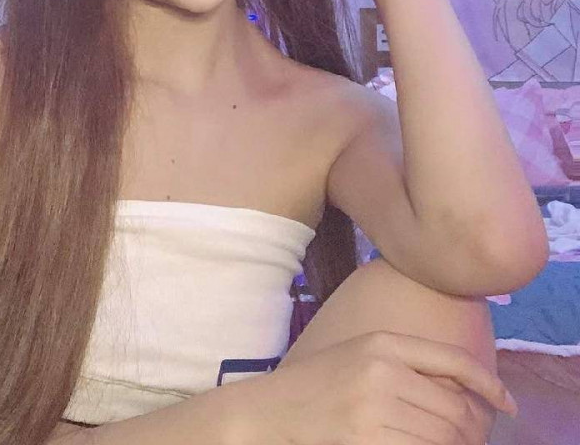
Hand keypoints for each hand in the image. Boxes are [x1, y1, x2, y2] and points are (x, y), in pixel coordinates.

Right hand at [228, 330, 515, 444]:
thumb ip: (404, 364)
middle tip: (471, 439)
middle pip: (455, 407)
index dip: (489, 384)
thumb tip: (460, 390)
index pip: (453, 360)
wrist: (271, 409)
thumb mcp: (359, 356)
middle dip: (473, 430)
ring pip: (443, 437)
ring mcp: (374, 407)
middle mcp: (382, 370)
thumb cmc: (317, 383)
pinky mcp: (367, 440)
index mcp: (382, 342)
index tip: (506, 405)